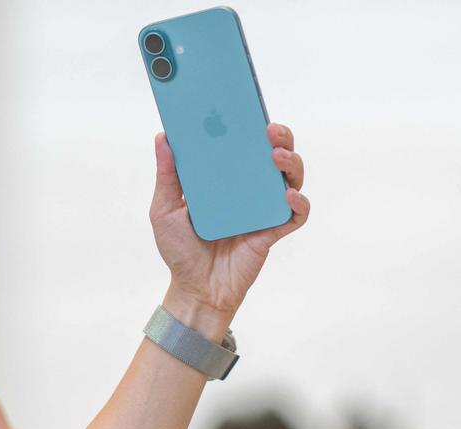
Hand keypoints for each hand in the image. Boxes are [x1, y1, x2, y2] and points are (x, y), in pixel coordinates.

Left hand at [150, 123, 310, 330]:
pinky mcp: (273, 231)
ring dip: (291, 161)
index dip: (250, 123)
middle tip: (269, 128)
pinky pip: (296, 214)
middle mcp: (248, 189)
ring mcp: (263, 209)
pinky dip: (298, 202)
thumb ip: (166, 176)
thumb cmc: (180, 251)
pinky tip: (287, 195)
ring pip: (291, 177)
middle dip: (279, 135)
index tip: (247, 105)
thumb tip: (162, 136)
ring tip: (276, 155)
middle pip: (274, 154)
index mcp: (225, 179)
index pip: (242, 144)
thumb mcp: (164, 210)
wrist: (195, 290)